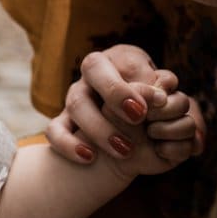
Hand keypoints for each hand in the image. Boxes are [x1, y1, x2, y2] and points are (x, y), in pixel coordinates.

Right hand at [46, 44, 203, 162]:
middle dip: (115, 94)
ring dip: (100, 127)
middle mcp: (91, 76)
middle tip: (139, 119)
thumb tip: (162, 91)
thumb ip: (162, 86)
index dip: (128, 84)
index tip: (149, 106)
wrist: (132, 124)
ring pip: (76, 103)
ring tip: (125, 150)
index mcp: (115, 60)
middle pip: (91, 72)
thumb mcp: (159, 88)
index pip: (117, 60)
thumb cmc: (149, 101)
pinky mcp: (63, 122)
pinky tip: (89, 157)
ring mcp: (76, 98)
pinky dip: (68, 144)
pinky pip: (54, 130)